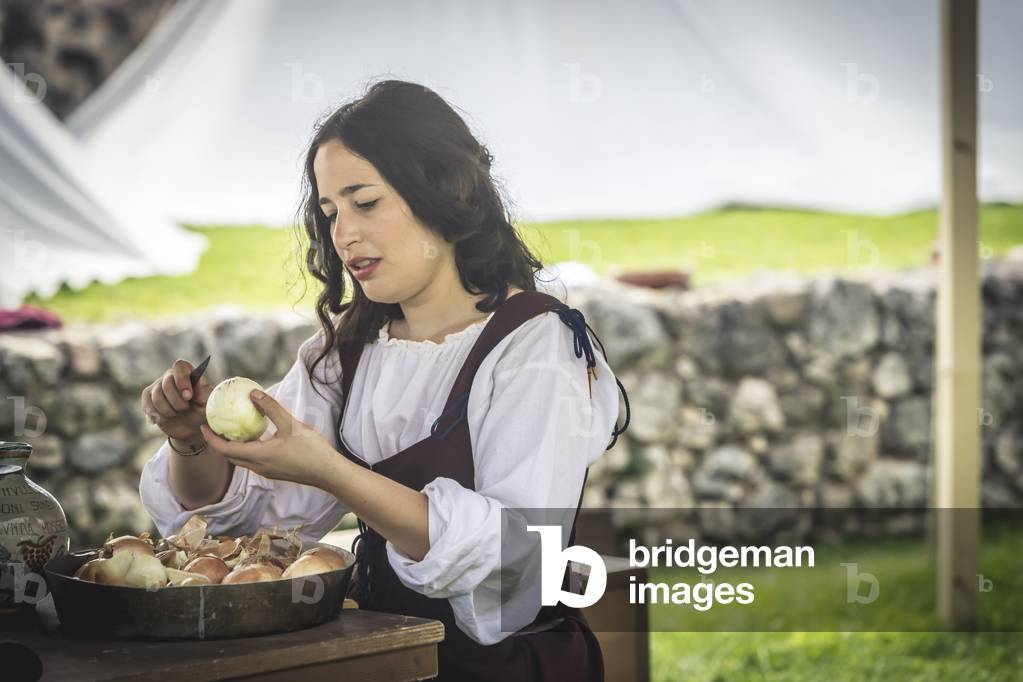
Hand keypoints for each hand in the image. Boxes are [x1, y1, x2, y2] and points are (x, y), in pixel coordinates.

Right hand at [141, 359, 212, 441]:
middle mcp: (171, 376)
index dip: (181, 379)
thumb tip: (199, 380)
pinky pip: (147, 404)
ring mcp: (157, 386)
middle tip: (185, 408)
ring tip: (177, 413)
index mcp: (188, 373)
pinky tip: (165, 418)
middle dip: (177, 401)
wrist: (190, 427)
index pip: (179, 366)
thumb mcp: (208, 403)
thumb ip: (204, 391)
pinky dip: (157, 415)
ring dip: (168, 410)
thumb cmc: (202, 412)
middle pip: (167, 383)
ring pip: (156, 396)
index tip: (188, 396)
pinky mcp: (148, 398)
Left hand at [199, 389, 335, 486]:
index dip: (211, 438)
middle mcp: (258, 467)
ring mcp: (267, 471)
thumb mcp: (291, 424)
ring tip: (234, 429)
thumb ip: (271, 408)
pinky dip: (247, 449)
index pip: (225, 449)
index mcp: (258, 456)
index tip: (204, 425)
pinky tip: (257, 437)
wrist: (328, 473)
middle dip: (219, 442)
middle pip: (230, 456)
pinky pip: (254, 461)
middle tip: (216, 425)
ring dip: (233, 447)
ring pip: (242, 460)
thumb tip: (254, 393)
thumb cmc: (311, 450)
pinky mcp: (276, 472)